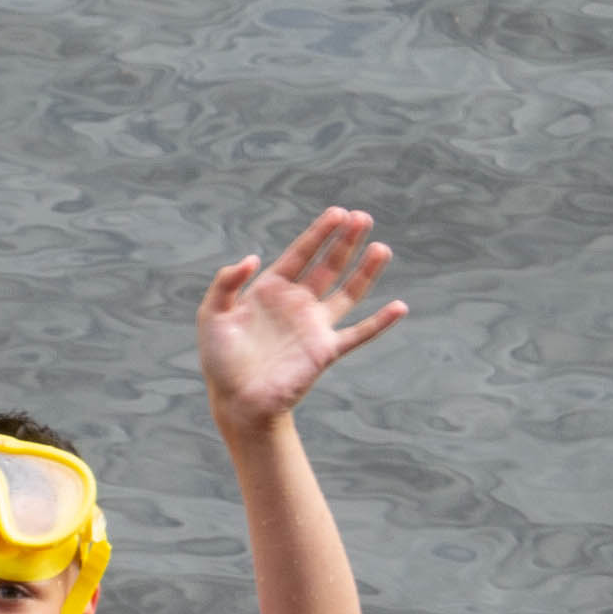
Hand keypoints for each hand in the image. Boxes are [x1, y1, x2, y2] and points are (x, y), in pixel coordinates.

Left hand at [198, 207, 404, 433]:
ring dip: (366, 271)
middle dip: (346, 241)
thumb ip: (226, 283)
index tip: (339, 212)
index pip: (301, 253)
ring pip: (348, 292)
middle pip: (328, 265)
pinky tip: (399, 307)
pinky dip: (379, 322)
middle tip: (363, 217)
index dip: (320, 232)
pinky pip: (359, 334)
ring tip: (382, 248)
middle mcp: (297, 303)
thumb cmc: (220, 359)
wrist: (236, 401)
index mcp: (271, 289)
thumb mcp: (213, 315)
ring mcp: (314, 326)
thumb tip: (253, 258)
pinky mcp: (326, 351)